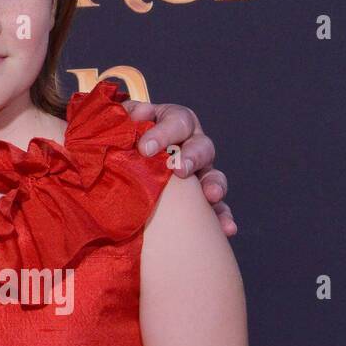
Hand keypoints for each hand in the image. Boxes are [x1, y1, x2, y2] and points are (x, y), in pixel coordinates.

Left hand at [122, 98, 235, 236]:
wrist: (118, 158)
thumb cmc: (122, 135)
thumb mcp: (121, 121)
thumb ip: (124, 117)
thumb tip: (132, 117)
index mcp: (174, 122)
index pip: (177, 121)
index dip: (164, 133)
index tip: (145, 149)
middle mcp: (192, 144)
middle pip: (202, 146)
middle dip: (192, 157)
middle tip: (179, 170)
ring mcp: (199, 172)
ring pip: (214, 175)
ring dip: (214, 185)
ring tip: (211, 196)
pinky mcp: (200, 198)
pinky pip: (217, 208)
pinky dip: (222, 217)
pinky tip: (226, 228)